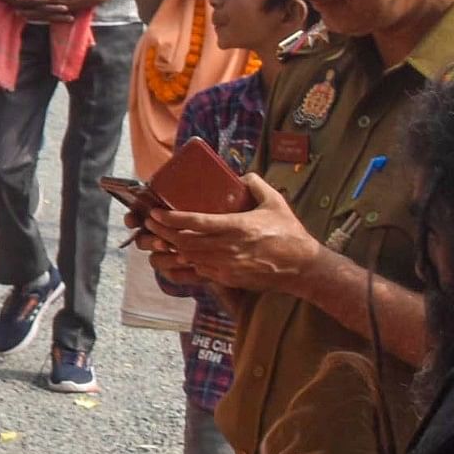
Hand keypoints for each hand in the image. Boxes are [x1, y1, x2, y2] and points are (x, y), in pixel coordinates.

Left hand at [146, 174, 325, 297]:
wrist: (302, 267)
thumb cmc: (289, 233)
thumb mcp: (276, 202)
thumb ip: (257, 185)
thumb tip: (242, 176)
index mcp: (238, 227)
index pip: (195, 222)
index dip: (171, 218)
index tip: (156, 212)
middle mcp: (228, 248)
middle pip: (184, 241)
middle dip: (162, 232)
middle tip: (150, 222)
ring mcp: (226, 266)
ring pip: (188, 257)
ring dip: (170, 247)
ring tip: (158, 236)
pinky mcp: (228, 278)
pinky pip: (198, 270)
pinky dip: (185, 261)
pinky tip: (179, 253)